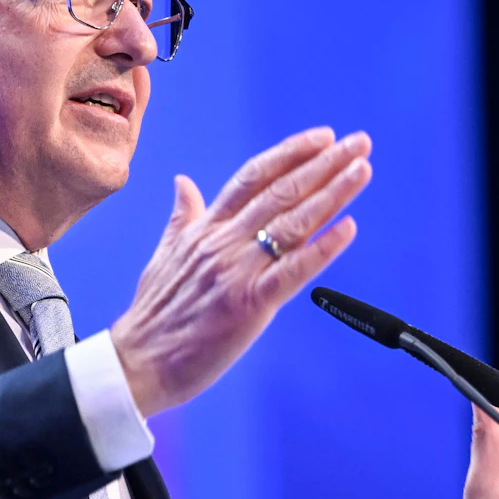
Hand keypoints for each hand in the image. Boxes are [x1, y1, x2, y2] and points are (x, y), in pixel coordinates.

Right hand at [109, 127, 371, 415]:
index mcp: (205, 228)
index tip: (322, 137)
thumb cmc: (154, 314)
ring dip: (332, 193)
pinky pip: (292, 271)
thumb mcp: (165, 254)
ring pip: (292, 222)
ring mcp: (236, 271)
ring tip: (361, 170)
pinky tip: (348, 228)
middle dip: (324, 163)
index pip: (252, 177)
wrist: (138, 362)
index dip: (289, 153)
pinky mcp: (248, 304)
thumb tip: (183, 181)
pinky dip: (322, 248)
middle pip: (281, 191)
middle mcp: (223, 242)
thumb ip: (182, 216)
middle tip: (358, 143)